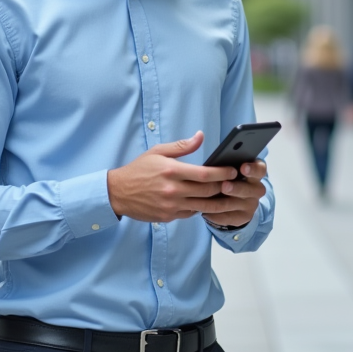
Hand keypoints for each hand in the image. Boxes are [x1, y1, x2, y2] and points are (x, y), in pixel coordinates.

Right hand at [105, 132, 239, 222]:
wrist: (118, 192)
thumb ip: (182, 146)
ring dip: (217, 201)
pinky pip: (191, 213)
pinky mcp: (168, 216)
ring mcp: (170, 205)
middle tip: (234, 182)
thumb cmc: (139, 170)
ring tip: (227, 195)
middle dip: (224, 187)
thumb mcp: (158, 152)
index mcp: (171, 171)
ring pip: (202, 206)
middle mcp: (172, 190)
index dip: (223, 173)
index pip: (205, 174)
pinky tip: (206, 202)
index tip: (233, 170)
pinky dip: (200, 208)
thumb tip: (201, 135)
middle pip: (208, 191)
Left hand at [204, 159, 267, 228]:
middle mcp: (257, 189)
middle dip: (235, 188)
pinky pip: (228, 218)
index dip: (252, 169)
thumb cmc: (230, 177)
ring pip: (233, 204)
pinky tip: (203, 212)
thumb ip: (227, 163)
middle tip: (224, 186)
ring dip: (218, 202)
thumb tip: (214, 161)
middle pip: (247, 189)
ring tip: (205, 200)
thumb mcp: (232, 167)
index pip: (260, 170)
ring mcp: (251, 204)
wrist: (236, 199)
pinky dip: (214, 215)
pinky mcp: (244, 217)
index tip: (243, 167)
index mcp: (256, 173)